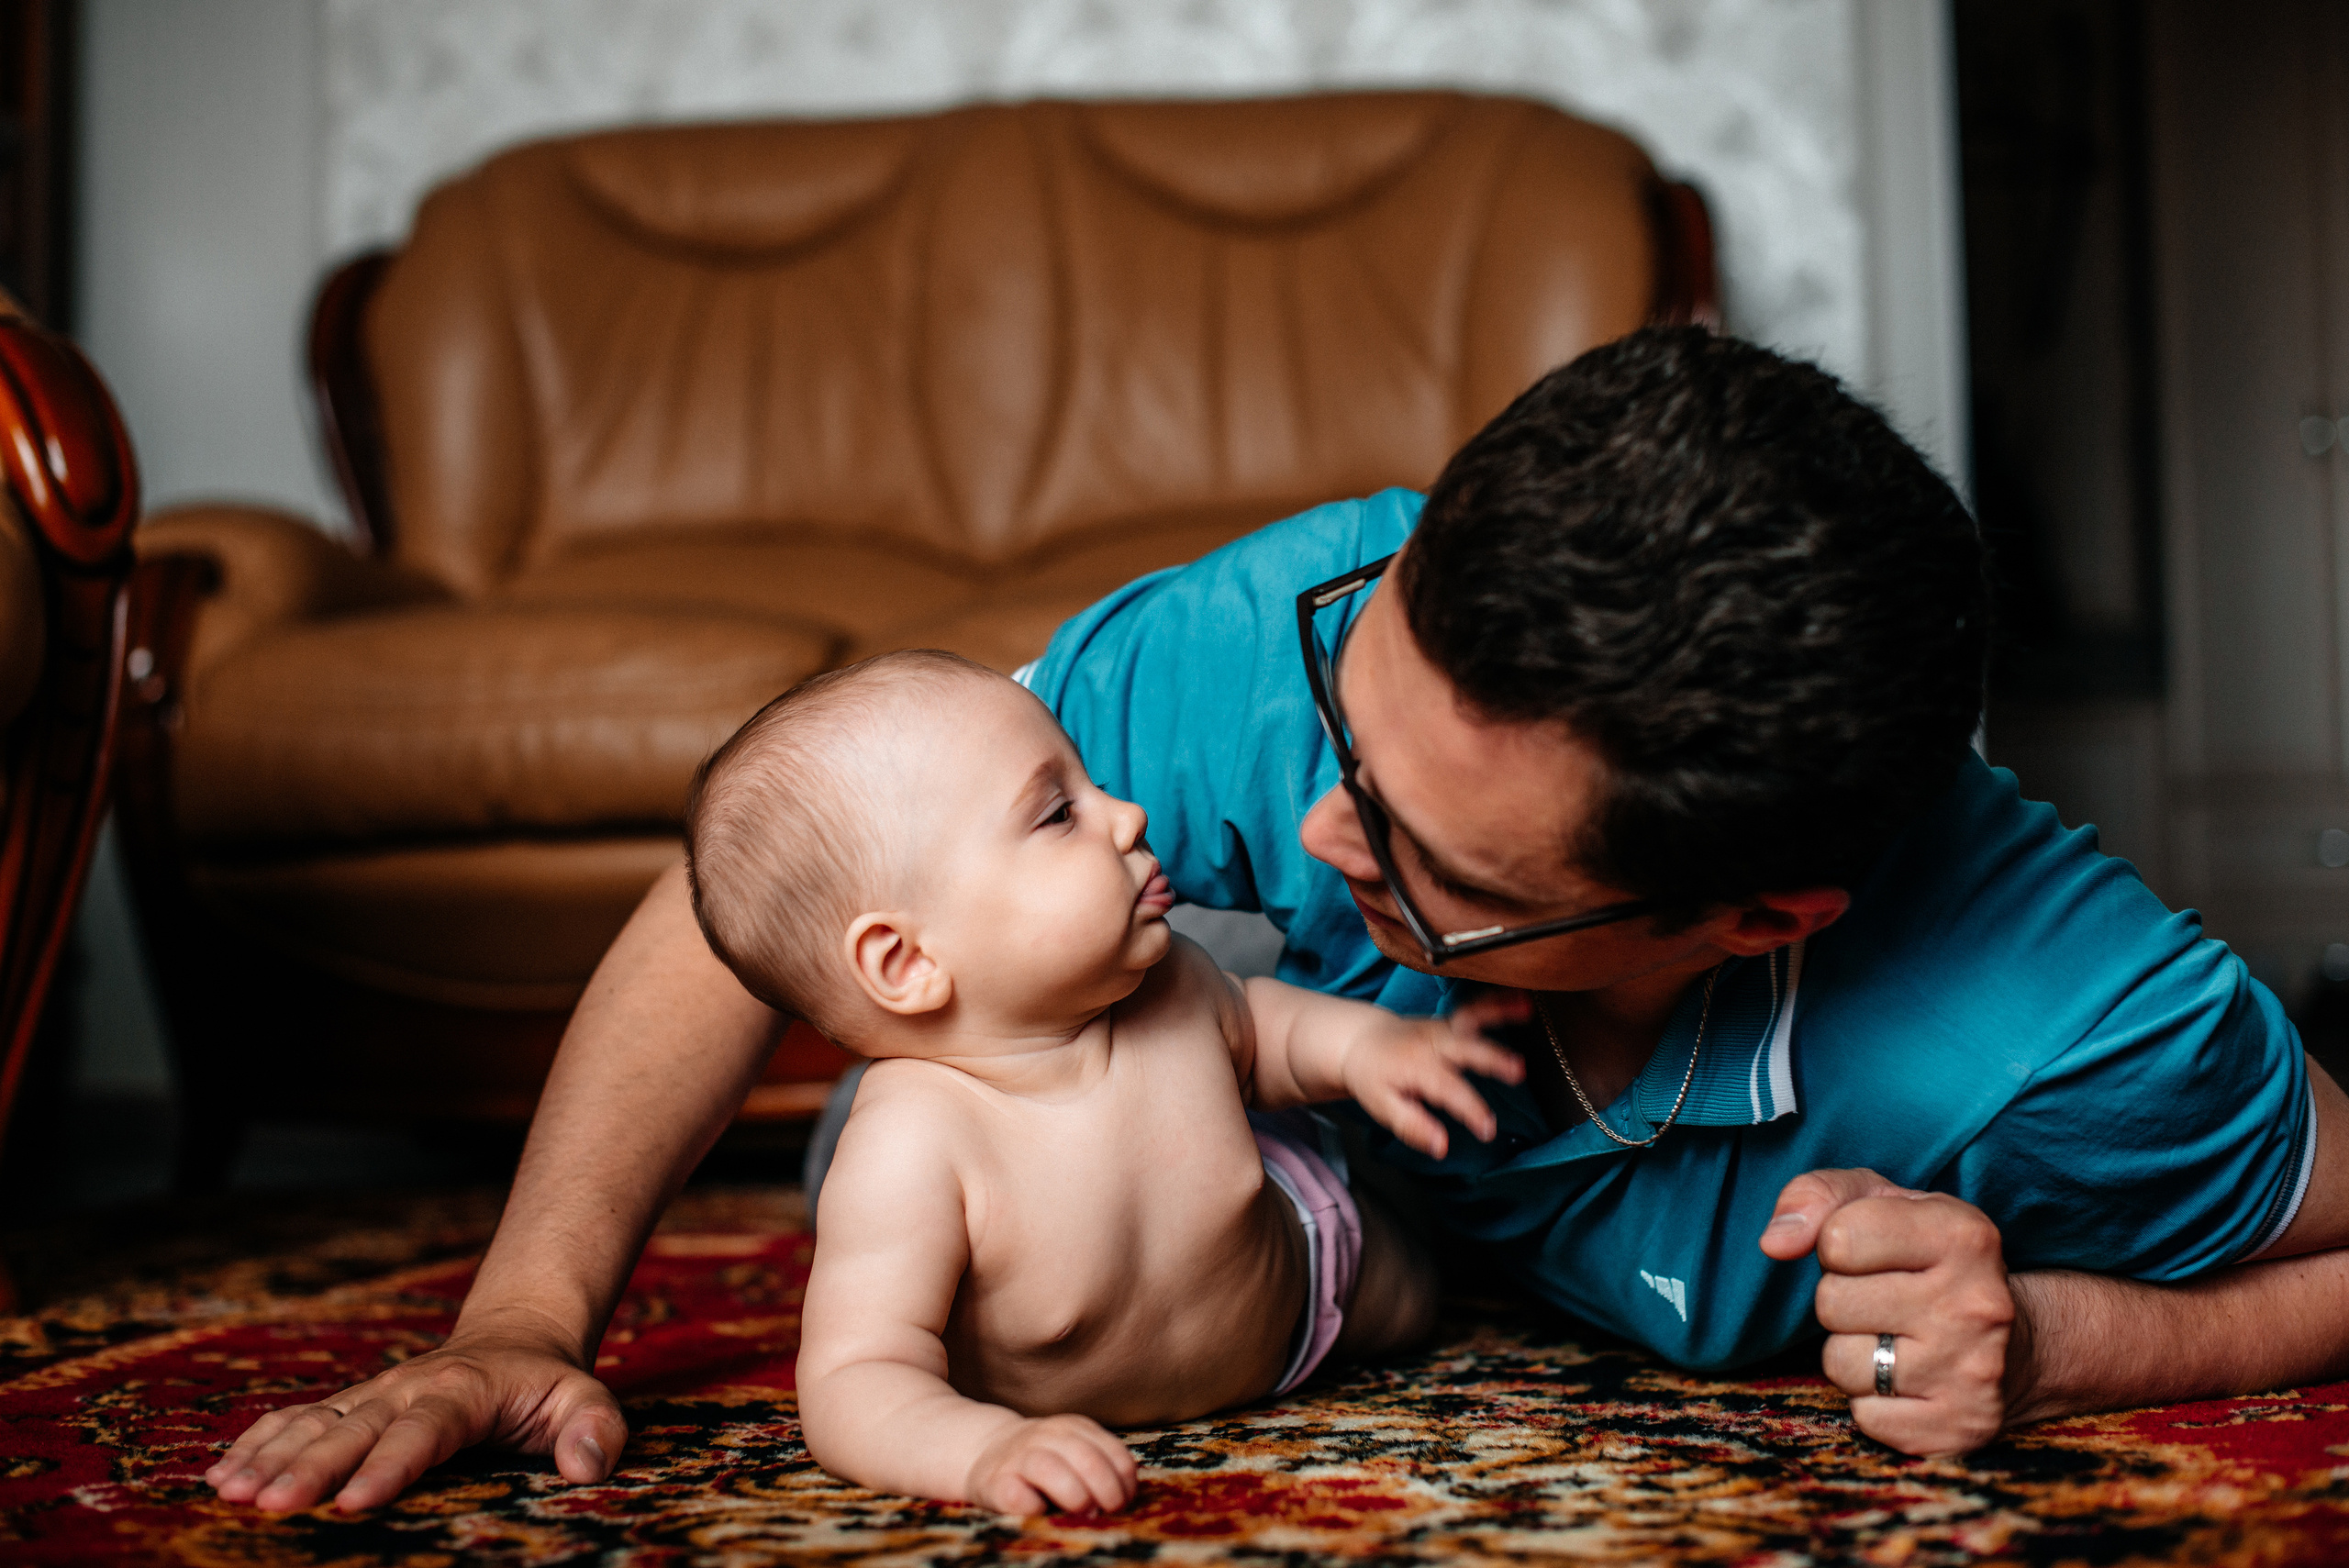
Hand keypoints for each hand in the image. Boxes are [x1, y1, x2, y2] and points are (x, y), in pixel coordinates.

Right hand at [203, 1328, 625, 1511]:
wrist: (514, 1340)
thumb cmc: (548, 1386)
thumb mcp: (586, 1399)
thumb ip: (595, 1429)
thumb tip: (588, 1466)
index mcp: (463, 1391)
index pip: (424, 1430)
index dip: (390, 1465)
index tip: (355, 1501)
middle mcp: (406, 1390)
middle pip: (353, 1430)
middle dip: (310, 1468)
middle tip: (270, 1506)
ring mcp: (373, 1397)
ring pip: (315, 1424)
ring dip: (269, 1457)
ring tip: (227, 1493)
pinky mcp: (351, 1407)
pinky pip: (297, 1421)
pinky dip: (258, 1443)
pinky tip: (220, 1474)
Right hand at [964, 1414, 1138, 1514]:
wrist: (985, 1450)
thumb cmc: (1042, 1460)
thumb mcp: (1073, 1450)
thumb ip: (1098, 1465)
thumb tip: (1123, 1498)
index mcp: (1072, 1428)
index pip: (1112, 1451)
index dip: (1124, 1480)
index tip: (1125, 1501)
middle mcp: (1045, 1436)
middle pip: (1086, 1459)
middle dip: (1106, 1490)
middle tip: (1108, 1511)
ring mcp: (1018, 1458)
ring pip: (1050, 1469)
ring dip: (1075, 1495)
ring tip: (1083, 1512)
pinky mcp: (995, 1484)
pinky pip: (1017, 1495)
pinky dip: (1033, 1506)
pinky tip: (1042, 1511)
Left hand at [1340, 994, 1526, 1157]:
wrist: (1361, 1040)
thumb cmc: (1373, 1076)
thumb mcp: (1383, 1107)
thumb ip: (1413, 1126)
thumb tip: (1442, 1146)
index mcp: (1415, 1066)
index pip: (1448, 1090)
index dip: (1469, 1110)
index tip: (1488, 1129)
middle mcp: (1431, 1043)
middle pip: (1464, 1049)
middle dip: (1491, 1059)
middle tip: (1517, 1072)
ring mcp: (1441, 1028)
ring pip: (1471, 1018)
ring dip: (1499, 1014)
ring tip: (1525, 1011)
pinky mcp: (1449, 1020)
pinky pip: (1474, 1008)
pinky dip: (1497, 1001)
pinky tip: (1521, 1001)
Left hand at [1761, 1167, 2017, 1456]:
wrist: (2021, 1345)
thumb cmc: (1928, 1260)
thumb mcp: (1882, 1203)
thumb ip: (1817, 1198)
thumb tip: (1774, 1243)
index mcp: (1962, 1235)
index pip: (1838, 1237)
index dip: (1837, 1245)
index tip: (1870, 1252)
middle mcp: (1974, 1304)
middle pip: (1831, 1302)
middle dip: (1842, 1299)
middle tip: (1884, 1300)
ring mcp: (1972, 1371)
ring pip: (1839, 1363)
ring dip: (1852, 1352)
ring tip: (1894, 1340)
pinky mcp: (1961, 1427)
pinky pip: (1864, 1416)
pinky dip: (1873, 1402)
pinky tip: (1908, 1380)